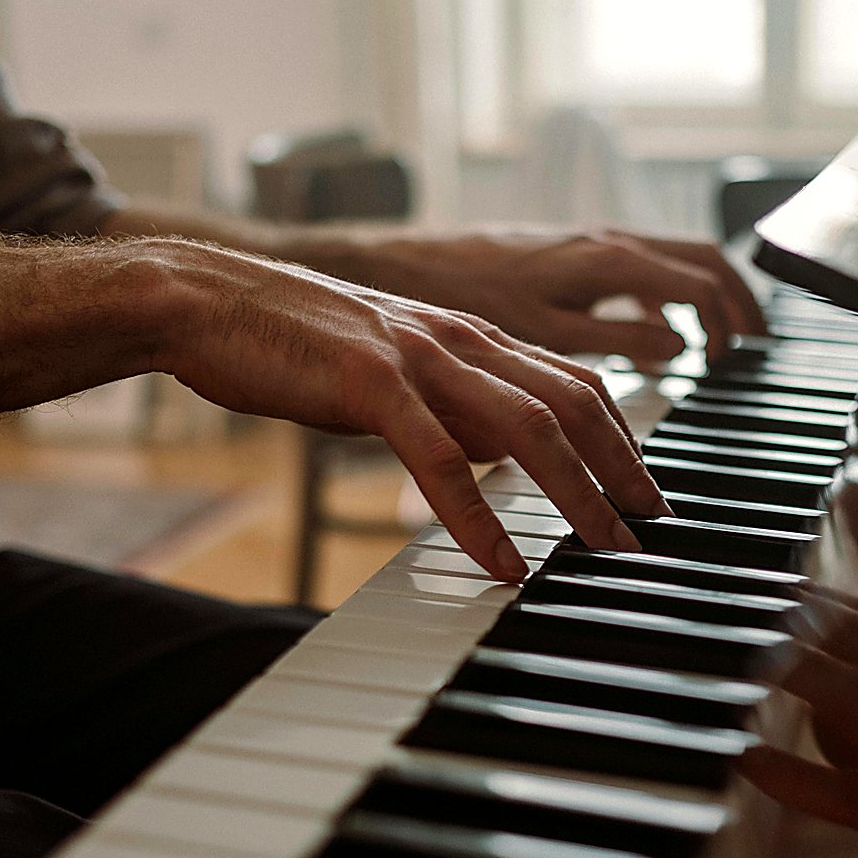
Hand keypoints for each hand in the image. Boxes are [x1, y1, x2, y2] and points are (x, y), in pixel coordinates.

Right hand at [145, 239, 668, 581]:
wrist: (205, 298)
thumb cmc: (293, 340)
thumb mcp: (395, 372)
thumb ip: (454, 405)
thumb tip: (502, 455)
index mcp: (468, 335)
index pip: (574, 381)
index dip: (624, 437)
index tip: (647, 489)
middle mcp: (459, 338)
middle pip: (576, 400)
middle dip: (624, 467)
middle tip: (653, 526)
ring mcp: (418, 357)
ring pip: (529, 424)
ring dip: (578, 492)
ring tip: (605, 547)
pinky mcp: (371, 383)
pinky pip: (441, 458)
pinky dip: (478, 516)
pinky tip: (501, 560)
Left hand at [353, 230, 767, 364]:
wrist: (414, 264)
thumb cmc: (470, 296)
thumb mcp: (548, 330)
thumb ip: (619, 340)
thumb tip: (679, 348)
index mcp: (611, 260)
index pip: (699, 285)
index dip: (725, 325)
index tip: (727, 363)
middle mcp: (610, 242)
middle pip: (703, 261)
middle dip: (739, 300)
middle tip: (757, 343)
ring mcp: (595, 243)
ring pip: (677, 259)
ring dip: (709, 295)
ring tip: (724, 338)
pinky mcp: (577, 252)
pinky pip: (646, 267)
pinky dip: (671, 295)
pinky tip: (660, 330)